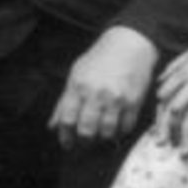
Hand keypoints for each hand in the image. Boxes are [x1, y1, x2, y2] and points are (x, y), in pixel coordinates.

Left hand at [49, 26, 158, 148]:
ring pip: (107, 133)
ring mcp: (116, 99)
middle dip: (84, 141)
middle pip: (87, 131)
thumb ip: (64, 102)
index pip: (67, 120)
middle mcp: (96, 94)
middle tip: (85, 141)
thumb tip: (53, 126)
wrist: (130, 44)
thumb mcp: (76, 74)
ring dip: (103, 138)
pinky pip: (126, 127)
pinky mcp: (134, 102)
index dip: (65, 137)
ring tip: (101, 134)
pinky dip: (120, 132)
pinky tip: (117, 127)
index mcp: (79, 86)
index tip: (68, 144)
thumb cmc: (100, 58)